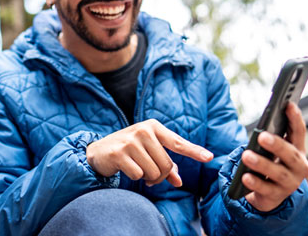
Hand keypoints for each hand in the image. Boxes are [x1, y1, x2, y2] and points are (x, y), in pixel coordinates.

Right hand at [87, 119, 213, 186]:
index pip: (178, 142)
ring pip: (154, 172)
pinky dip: (136, 177)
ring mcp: (130, 141)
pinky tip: (127, 169)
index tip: (209, 157)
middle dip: (161, 176)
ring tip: (139, 171)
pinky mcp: (120, 153)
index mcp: (153, 126)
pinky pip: (139, 175)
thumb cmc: (128, 150)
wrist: (98, 151)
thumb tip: (179, 181)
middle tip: (151, 176)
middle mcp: (143, 131)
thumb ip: (166, 163)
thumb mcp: (148, 151)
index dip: (195, 151)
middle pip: (166, 165)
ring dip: (148, 178)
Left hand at [240, 102, 307, 211]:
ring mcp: (290, 183)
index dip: (295, 118)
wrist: (269, 195)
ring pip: (278, 173)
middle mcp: (299, 167)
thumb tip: (262, 125)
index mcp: (298, 151)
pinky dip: (255, 183)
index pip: (299, 132)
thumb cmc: (271, 165)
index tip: (288, 104)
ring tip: (246, 156)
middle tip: (262, 136)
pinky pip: (265, 189)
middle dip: (277, 144)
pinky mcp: (277, 196)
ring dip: (262, 164)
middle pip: (290, 154)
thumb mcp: (272, 152)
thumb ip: (270, 139)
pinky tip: (245, 177)